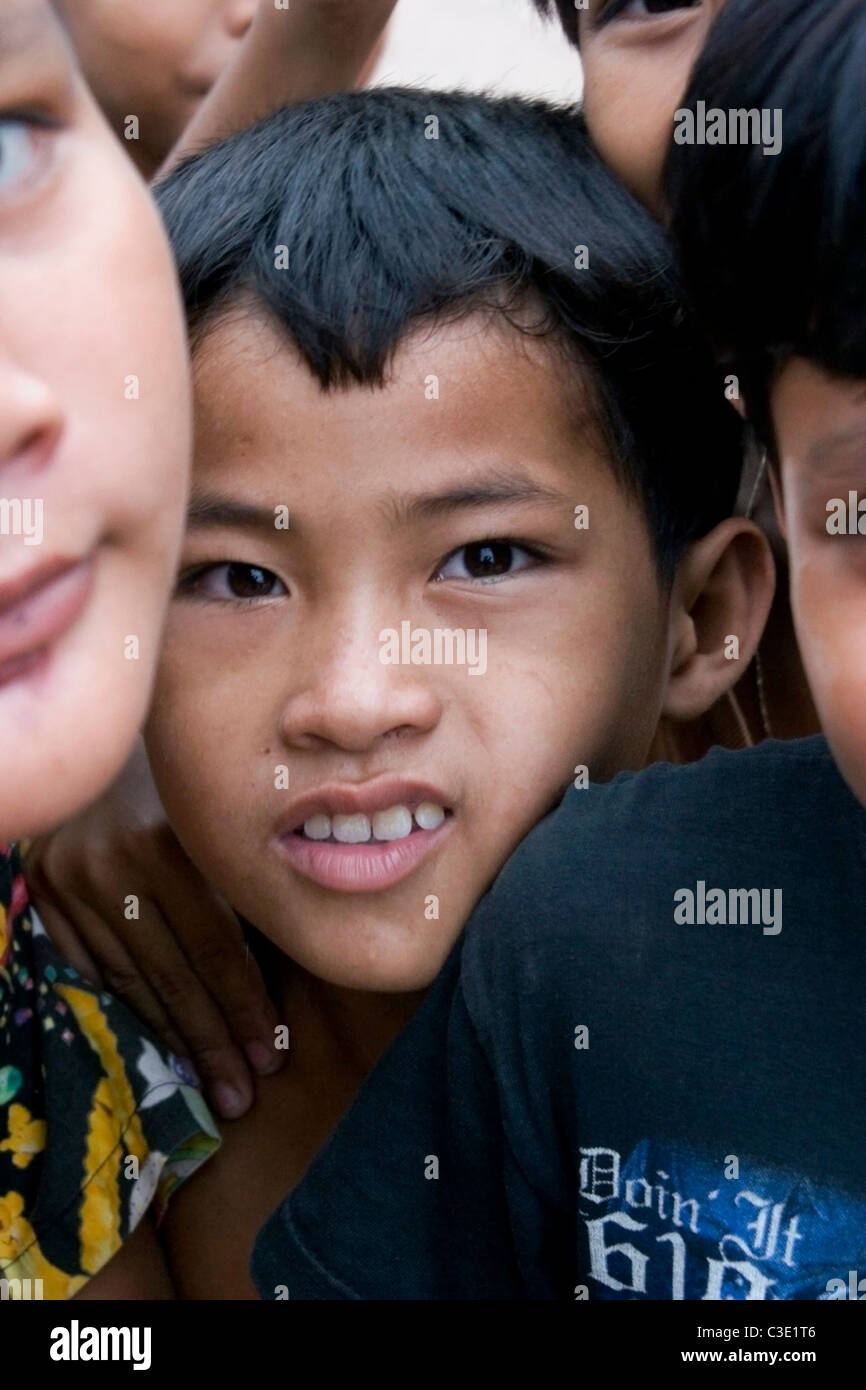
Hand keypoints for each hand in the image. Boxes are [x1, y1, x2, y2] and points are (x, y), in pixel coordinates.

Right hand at [24, 740, 285, 1119]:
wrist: (108, 736)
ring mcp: (68, 881)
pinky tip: (153, 1044)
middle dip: (213, 1041)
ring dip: (171, 1039)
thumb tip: (282, 982)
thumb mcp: (221, 825)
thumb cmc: (188, 783)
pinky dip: (123, 1007)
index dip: (245, 1008)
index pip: (214, 949)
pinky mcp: (42, 892)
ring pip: (128, 980)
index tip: (273, 1056)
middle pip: (172, 975)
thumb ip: (241, 891)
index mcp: (166, 844)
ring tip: (208, 1086)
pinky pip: (89, 967)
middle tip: (242, 1095)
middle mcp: (110, 865)